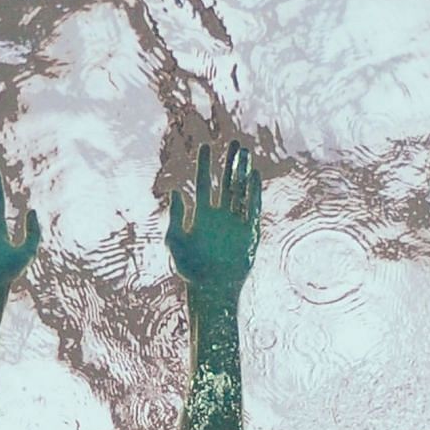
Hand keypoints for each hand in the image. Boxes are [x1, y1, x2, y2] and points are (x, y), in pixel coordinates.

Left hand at [166, 138, 260, 302]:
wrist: (212, 287)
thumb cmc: (190, 267)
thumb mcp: (176, 239)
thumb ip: (176, 215)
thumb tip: (175, 190)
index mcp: (202, 214)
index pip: (205, 183)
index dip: (205, 164)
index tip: (205, 146)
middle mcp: (220, 214)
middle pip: (227, 182)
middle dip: (230, 162)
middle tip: (234, 142)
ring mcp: (236, 221)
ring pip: (241, 190)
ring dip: (243, 171)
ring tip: (245, 151)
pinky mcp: (249, 231)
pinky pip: (252, 207)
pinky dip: (253, 191)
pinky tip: (254, 175)